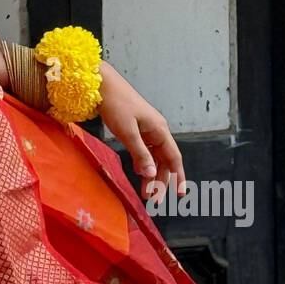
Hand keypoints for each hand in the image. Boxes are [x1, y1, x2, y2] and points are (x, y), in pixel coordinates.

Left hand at [97, 61, 186, 201]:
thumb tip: (151, 174)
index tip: (181, 194)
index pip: (174, 157)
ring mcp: (147, 129)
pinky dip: (143, 162)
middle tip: (153, 198)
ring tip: (145, 191)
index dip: (178, 176)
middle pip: (164, 160)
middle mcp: (157, 130)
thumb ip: (140, 153)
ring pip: (154, 156)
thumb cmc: (116, 105)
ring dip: (151, 173)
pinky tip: (139, 172)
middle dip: (160, 179)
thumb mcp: (128, 132)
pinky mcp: (136, 129)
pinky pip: (144, 150)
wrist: (103, 85)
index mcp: (160, 129)